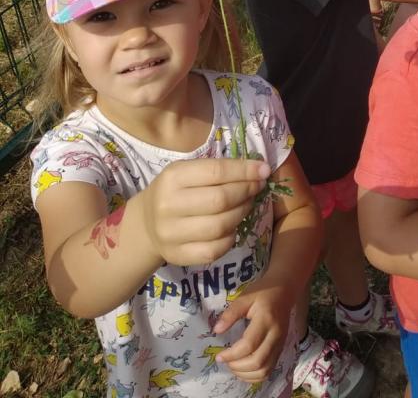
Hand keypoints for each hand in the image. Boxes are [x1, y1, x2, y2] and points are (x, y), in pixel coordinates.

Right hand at [141, 158, 270, 266]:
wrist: (146, 225)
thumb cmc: (175, 191)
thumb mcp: (188, 172)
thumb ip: (218, 170)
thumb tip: (259, 170)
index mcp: (173, 177)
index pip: (216, 172)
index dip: (245, 171)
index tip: (264, 170)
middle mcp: (169, 205)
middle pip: (221, 200)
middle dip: (246, 192)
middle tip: (257, 187)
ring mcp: (171, 234)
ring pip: (220, 226)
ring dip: (242, 213)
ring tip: (246, 204)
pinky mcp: (178, 255)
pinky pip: (215, 250)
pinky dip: (230, 238)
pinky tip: (231, 227)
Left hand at [213, 281, 292, 382]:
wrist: (284, 290)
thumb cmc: (262, 291)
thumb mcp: (244, 297)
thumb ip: (230, 314)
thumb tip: (216, 331)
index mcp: (266, 320)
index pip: (249, 345)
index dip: (232, 354)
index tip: (219, 355)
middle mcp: (275, 335)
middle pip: (258, 362)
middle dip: (237, 367)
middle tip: (225, 361)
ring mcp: (280, 344)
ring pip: (264, 371)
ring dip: (246, 374)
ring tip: (233, 366)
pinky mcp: (280, 349)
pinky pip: (269, 370)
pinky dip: (255, 376)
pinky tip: (244, 370)